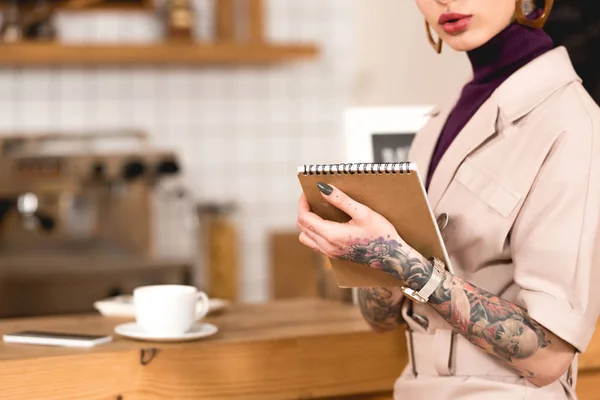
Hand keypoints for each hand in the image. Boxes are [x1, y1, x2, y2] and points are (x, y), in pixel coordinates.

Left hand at [296, 182, 430, 285]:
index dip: (302, 203)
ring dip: (307, 223)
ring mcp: (330, 253)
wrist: (393, 257)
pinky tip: (326, 223)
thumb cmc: (381, 234)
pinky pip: (315, 244)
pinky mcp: (335, 255)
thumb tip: (322, 188)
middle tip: (312, 199)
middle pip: (302, 227)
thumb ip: (340, 200)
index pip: (304, 218)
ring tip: (318, 211)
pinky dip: (314, 232)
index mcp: (332, 235)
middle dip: (304, 211)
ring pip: (306, 237)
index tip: (307, 192)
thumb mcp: (363, 213)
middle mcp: (327, 247)